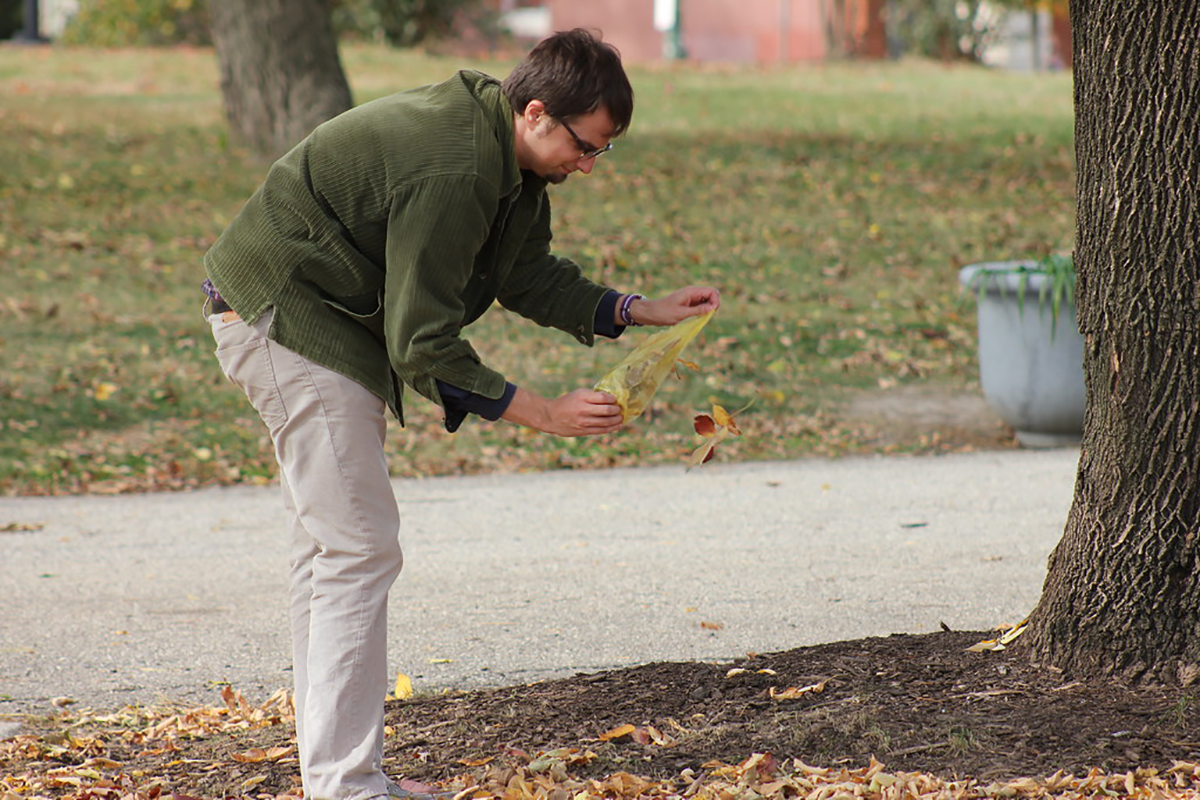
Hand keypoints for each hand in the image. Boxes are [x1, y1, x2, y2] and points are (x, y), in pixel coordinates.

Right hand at [502, 387, 623, 436]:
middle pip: (606, 410)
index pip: (603, 397)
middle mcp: (583, 409)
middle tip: (619, 409)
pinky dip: (611, 428)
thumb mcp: (578, 394)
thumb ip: (593, 395)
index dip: (612, 398)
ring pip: (606, 422)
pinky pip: (601, 430)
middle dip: (616, 410)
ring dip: (616, 420)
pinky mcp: (583, 431)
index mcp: (582, 397)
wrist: (551, 416)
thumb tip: (611, 398)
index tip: (615, 399)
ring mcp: (583, 421)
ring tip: (620, 418)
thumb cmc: (567, 402)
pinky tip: (617, 426)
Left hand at [629, 286, 720, 326]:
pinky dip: (703, 310)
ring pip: (707, 300)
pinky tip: (699, 317)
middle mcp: (693, 292)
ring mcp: (691, 298)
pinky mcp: (689, 303)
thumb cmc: (664, 313)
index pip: (712, 291)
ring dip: (709, 308)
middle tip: (708, 315)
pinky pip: (701, 305)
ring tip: (703, 317)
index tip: (711, 312)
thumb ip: (698, 310)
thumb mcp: (682, 314)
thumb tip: (713, 307)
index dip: (715, 301)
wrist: (651, 313)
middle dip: (714, 304)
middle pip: (712, 295)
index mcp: (691, 291)